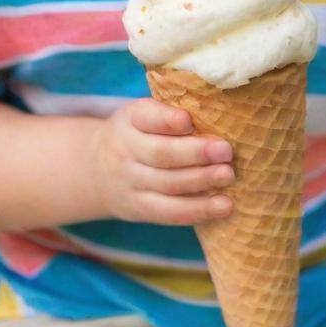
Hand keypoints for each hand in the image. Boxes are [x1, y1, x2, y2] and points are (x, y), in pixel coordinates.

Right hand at [89, 98, 234, 224]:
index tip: (188, 120)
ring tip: (228, 175)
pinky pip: (170, 213)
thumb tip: (218, 113)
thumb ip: (171, 113)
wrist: (96, 170)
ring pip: (168, 185)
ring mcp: (131, 183)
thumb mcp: (143, 114)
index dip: (167, 120)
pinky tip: (225, 205)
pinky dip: (199, 210)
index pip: (146, 117)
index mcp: (130, 119)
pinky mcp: (140, 209)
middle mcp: (126, 151)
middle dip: (195, 153)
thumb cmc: (138, 134)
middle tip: (226, 150)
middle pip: (161, 154)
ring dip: (202, 181)